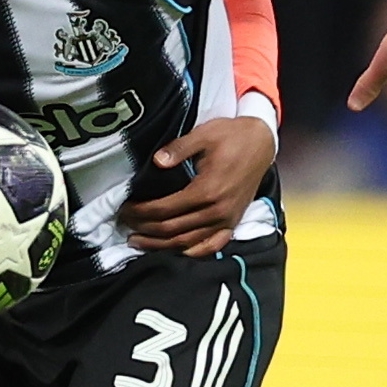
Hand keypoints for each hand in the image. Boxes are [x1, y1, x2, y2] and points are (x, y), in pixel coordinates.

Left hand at [119, 116, 274, 257]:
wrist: (262, 142)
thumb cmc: (231, 136)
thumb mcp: (203, 134)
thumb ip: (178, 149)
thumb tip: (156, 161)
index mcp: (207, 190)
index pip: (165, 209)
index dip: (141, 212)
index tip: (124, 209)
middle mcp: (216, 211)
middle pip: (173, 229)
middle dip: (145, 229)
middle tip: (125, 225)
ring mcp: (226, 220)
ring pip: (188, 242)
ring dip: (162, 245)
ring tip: (140, 242)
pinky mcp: (233, 222)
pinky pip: (212, 245)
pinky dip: (194, 251)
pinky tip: (177, 251)